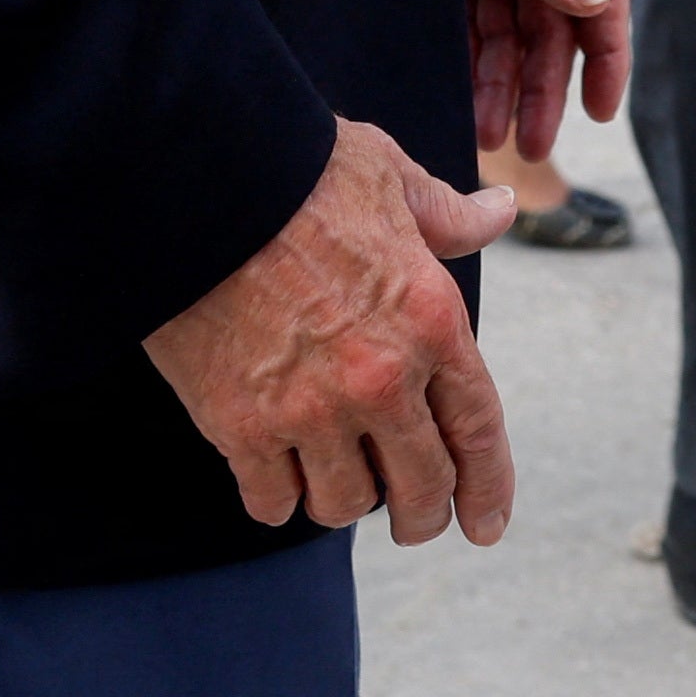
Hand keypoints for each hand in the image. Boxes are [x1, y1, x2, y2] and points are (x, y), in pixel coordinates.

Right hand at [142, 118, 517, 544]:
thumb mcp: (389, 177)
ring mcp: (310, 409)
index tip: (486, 525)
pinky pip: (272, 500)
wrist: (195, 184)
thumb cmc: (297, 170)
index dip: (488, 487)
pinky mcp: (242, 426)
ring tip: (337, 483)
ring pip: (344, 504)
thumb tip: (499, 207)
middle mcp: (380, 378)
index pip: (478, 428)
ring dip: (344, 500)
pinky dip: (277, 499)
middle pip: (420, 486)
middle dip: (423, 517)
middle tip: (416, 525)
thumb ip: (446, 214)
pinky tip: (275, 481)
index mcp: (430, 320)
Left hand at [451, 0, 627, 160]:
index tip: (600, 109)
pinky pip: (478, 27)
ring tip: (491, 136)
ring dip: (506, 85)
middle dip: (545, 86)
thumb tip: (595, 3)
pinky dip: (476, 66)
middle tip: (533, 145)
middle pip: (556, 24)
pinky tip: (470, 104)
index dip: (606, 53)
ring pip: (516, 35)